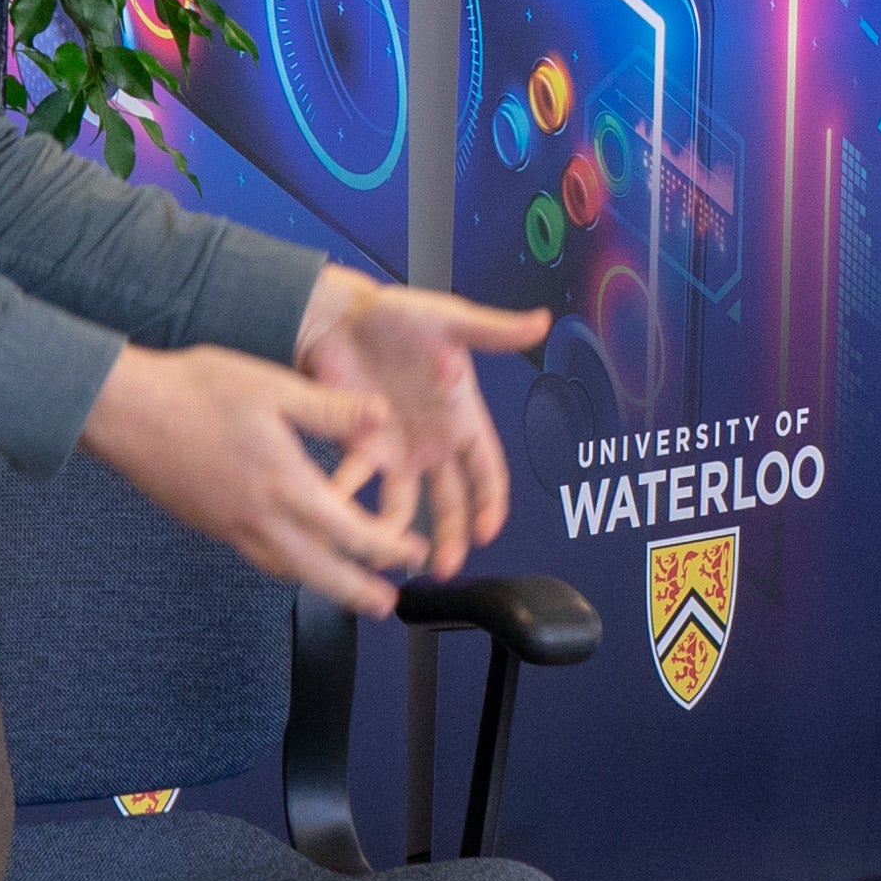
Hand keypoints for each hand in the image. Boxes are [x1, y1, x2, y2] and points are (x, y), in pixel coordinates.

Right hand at [77, 343, 423, 610]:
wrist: (125, 410)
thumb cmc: (194, 391)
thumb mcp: (274, 387)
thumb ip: (332, 409)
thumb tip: (382, 416)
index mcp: (285, 484)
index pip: (351, 533)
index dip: (389, 548)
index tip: (413, 551)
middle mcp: (259, 517)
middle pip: (320, 572)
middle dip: (358, 592)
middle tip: (386, 604)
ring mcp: (230, 526)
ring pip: (285, 569)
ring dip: (321, 583)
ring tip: (344, 587)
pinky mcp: (208, 523)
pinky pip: (256, 556)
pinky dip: (284, 564)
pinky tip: (290, 554)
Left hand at [293, 269, 542, 579]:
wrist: (339, 315)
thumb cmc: (396, 314)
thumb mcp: (450, 321)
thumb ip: (494, 330)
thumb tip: (541, 321)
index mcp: (461, 417)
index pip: (486, 471)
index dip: (490, 502)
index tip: (486, 530)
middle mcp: (431, 442)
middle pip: (449, 502)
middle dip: (450, 537)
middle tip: (445, 566)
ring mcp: (394, 450)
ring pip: (401, 506)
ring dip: (397, 533)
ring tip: (390, 553)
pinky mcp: (357, 448)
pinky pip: (354, 484)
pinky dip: (347, 500)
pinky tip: (340, 515)